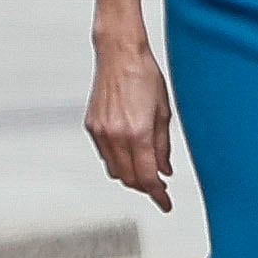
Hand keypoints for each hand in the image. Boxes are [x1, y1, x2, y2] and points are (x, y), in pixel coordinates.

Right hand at [84, 31, 174, 211]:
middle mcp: (117, 135)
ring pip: (115, 170)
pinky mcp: (92, 126)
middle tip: (158, 187)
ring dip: (131, 176)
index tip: (165, 203)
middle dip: (145, 187)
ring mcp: (101, 132)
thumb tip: (165, 170)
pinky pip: (105, 155)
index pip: (148, 177)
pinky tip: (129, 154)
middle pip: (130, 179)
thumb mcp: (163, 111)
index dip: (158, 195)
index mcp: (138, 132)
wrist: (119, 53)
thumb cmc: (144, 75)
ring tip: (145, 171)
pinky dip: (118, 161)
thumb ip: (164, 145)